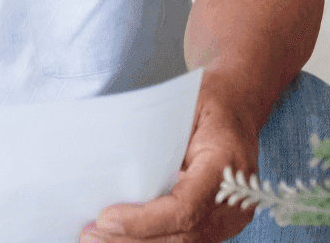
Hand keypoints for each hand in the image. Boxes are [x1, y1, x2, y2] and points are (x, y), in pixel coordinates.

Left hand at [80, 103, 256, 242]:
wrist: (240, 105)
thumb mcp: (182, 105)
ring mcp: (230, 216)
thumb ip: (154, 138)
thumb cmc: (209, 100)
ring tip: (96, 239)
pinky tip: (119, 237)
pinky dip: (151, 240)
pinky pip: (185, 239)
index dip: (144, 220)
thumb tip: (111, 166)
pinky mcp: (219, 223)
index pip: (186, 207)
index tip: (105, 219)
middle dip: (132, 239)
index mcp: (226, 165)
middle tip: (89, 234)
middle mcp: (235, 198)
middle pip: (183, 235)